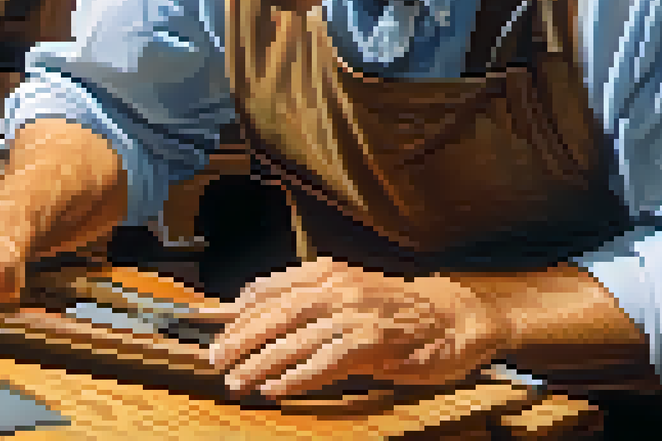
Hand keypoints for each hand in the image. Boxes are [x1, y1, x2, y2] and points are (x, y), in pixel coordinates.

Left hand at [195, 257, 510, 399]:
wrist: (453, 314)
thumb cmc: (393, 308)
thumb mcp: (345, 292)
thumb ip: (303, 300)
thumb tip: (249, 311)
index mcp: (326, 272)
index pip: (269, 290)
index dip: (235, 310)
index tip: (208, 325)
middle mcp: (336, 288)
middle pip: (273, 314)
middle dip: (239, 338)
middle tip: (215, 359)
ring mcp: (354, 314)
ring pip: (294, 340)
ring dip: (260, 363)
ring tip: (236, 381)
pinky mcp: (373, 343)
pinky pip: (325, 362)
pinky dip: (297, 377)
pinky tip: (276, 389)